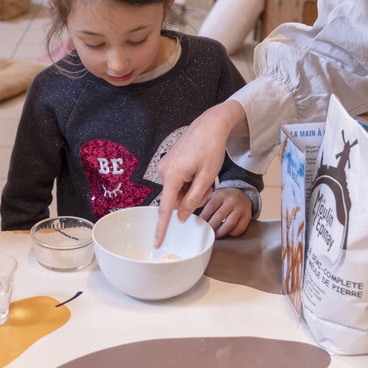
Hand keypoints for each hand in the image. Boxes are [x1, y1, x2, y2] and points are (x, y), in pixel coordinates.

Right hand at [155, 101, 246, 246]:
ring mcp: (164, 166)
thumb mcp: (206, 178)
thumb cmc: (211, 148)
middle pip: (176, 199)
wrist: (210, 125)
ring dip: (192, 189)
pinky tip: (198, 170)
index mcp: (173, 175)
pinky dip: (188, 182)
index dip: (162, 227)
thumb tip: (180, 216)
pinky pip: (177, 182)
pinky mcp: (168, 163)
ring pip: (178, 191)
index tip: (156, 242)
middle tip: (208, 185)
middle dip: (192, 197)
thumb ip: (193, 200)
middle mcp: (163, 171)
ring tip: (204, 175)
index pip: (166, 208)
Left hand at [198, 188, 251, 237]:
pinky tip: (226, 233)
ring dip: (220, 232)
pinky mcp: (247, 216)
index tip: (198, 224)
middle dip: (210, 226)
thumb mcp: (213, 195)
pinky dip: (232, 233)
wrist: (242, 193)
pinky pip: (239, 228)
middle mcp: (231, 201)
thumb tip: (191, 212)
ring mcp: (240, 209)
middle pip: (219, 216)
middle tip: (204, 232)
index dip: (203, 217)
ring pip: (229, 224)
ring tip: (214, 235)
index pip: (210, 207)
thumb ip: (204, 202)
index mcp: (221, 195)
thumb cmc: (224, 197)